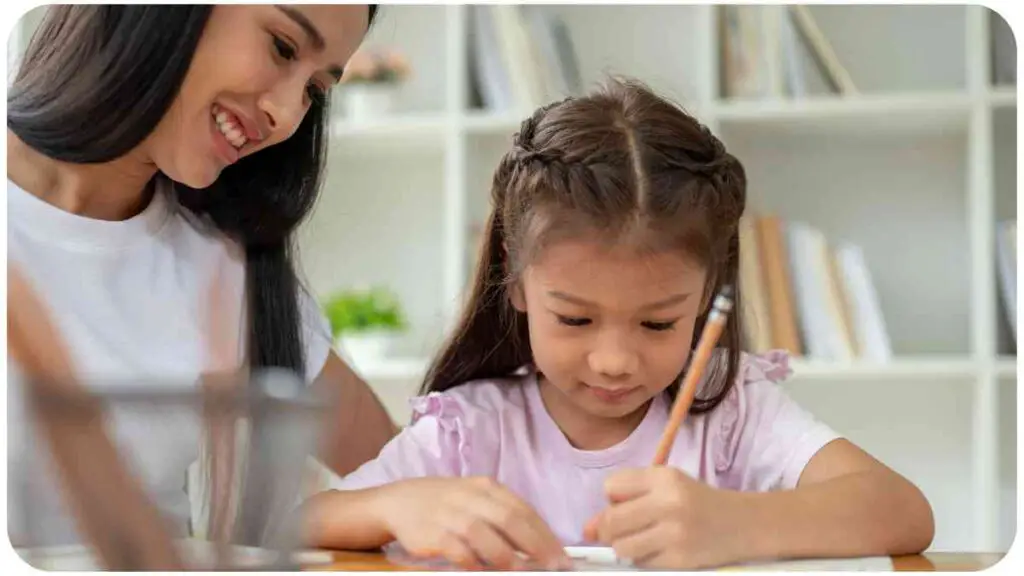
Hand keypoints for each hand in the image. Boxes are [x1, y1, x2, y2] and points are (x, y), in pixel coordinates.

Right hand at [375, 477, 570, 569]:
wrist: (399, 501)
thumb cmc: (445, 502)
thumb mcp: (475, 498)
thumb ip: (503, 515)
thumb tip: (538, 542)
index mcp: (486, 487)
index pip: (523, 510)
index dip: (545, 534)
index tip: (561, 555)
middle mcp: (470, 497)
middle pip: (509, 519)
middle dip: (535, 545)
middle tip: (553, 565)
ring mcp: (449, 514)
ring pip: (483, 533)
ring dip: (506, 554)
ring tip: (524, 570)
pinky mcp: (431, 533)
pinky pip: (455, 548)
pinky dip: (472, 560)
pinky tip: (484, 569)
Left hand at [583, 467, 750, 569]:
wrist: (741, 524)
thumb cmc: (695, 501)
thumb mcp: (665, 485)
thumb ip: (625, 497)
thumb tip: (587, 530)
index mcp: (664, 478)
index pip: (610, 487)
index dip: (613, 498)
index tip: (627, 502)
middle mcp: (669, 503)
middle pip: (611, 520)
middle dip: (611, 528)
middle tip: (626, 528)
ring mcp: (675, 534)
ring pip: (622, 547)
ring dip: (626, 546)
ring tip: (644, 538)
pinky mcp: (680, 560)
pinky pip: (641, 564)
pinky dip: (644, 559)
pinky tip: (660, 549)